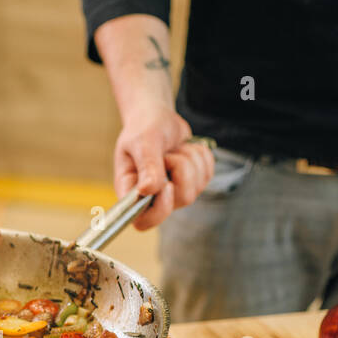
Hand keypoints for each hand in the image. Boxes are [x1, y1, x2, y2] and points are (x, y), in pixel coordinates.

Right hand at [113, 106, 215, 229]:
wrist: (156, 117)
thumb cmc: (143, 128)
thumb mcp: (143, 141)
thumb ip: (147, 165)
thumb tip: (148, 190)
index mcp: (131, 191)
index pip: (143, 221)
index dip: (160, 208)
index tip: (166, 184)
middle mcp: (152, 198)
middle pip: (182, 199)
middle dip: (182, 169)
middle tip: (168, 153)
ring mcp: (174, 193)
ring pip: (196, 187)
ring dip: (190, 159)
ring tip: (174, 148)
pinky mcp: (192, 183)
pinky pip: (207, 174)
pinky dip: (200, 155)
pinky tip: (184, 148)